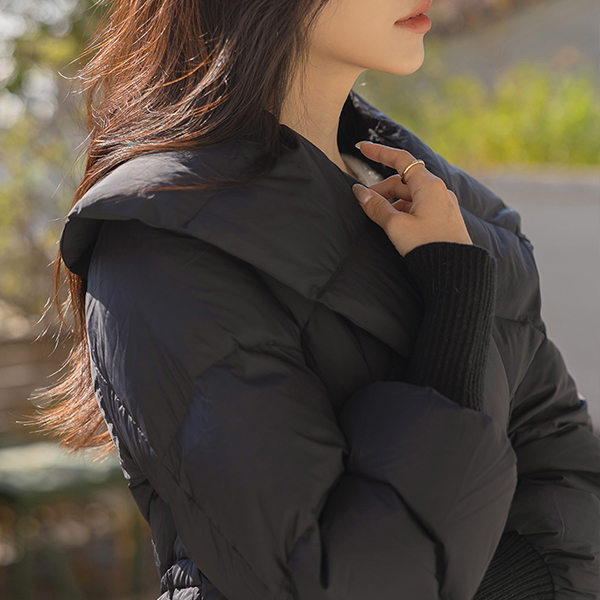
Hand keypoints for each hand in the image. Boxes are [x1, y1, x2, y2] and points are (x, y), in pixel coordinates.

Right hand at [351, 141, 472, 256]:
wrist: (454, 272)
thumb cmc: (426, 246)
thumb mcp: (395, 226)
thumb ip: (376, 207)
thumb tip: (359, 192)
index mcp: (428, 185)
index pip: (400, 160)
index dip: (379, 152)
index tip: (361, 148)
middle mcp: (438, 191)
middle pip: (403, 181)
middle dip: (381, 190)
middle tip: (363, 205)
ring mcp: (443, 205)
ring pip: (410, 196)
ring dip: (391, 203)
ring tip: (378, 219)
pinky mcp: (444, 219)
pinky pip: (419, 207)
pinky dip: (403, 211)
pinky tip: (395, 226)